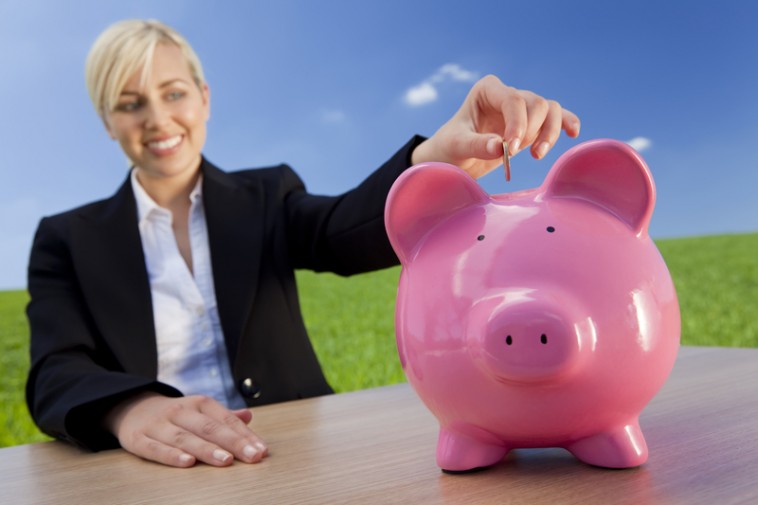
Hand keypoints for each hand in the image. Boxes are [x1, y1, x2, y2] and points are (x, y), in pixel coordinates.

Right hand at [104, 393, 267, 467]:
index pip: (226, 419)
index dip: (245, 435)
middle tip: (253, 456)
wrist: (131, 407)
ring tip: (226, 460)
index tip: (262, 450)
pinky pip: (155, 448)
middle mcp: (180, 411)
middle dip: (233, 443)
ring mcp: (158, 424)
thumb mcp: (199, 410)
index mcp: (199, 403)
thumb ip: (224, 417)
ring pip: (185, 438)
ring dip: (207, 449)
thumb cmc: (175, 415)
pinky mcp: (138, 438)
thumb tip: (249, 416)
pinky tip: (188, 464)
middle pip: (209, 428)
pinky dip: (171, 456)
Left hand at [411, 74, 580, 177]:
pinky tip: (573, 133)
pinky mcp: (531, 123)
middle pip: (537, 104)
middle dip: (532, 130)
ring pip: (550, 110)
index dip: (518, 124)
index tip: (510, 150)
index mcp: (487, 90)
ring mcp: (522, 108)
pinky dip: (566, 123)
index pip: (514, 100)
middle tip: (514, 155)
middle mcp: (507, 94)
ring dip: (550, 132)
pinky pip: (556, 117)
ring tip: (537, 155)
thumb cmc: (449, 148)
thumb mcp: (456, 146)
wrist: (451, 158)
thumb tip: (500, 147)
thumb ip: (476, 145)